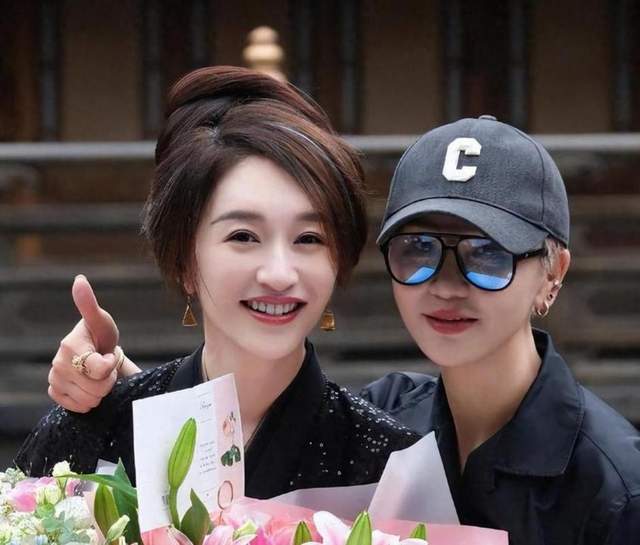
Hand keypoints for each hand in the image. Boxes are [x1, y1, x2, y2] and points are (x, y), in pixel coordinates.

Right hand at [48, 275, 137, 412]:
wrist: (96, 356)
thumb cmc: (101, 337)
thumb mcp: (102, 322)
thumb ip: (89, 304)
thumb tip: (79, 279)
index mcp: (69, 345)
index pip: (99, 368)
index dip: (110, 365)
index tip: (110, 355)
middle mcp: (58, 363)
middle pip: (96, 388)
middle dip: (108, 380)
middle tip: (105, 368)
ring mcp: (55, 379)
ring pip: (89, 400)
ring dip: (100, 391)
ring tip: (98, 377)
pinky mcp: (55, 393)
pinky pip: (78, 407)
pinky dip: (88, 401)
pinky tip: (88, 386)